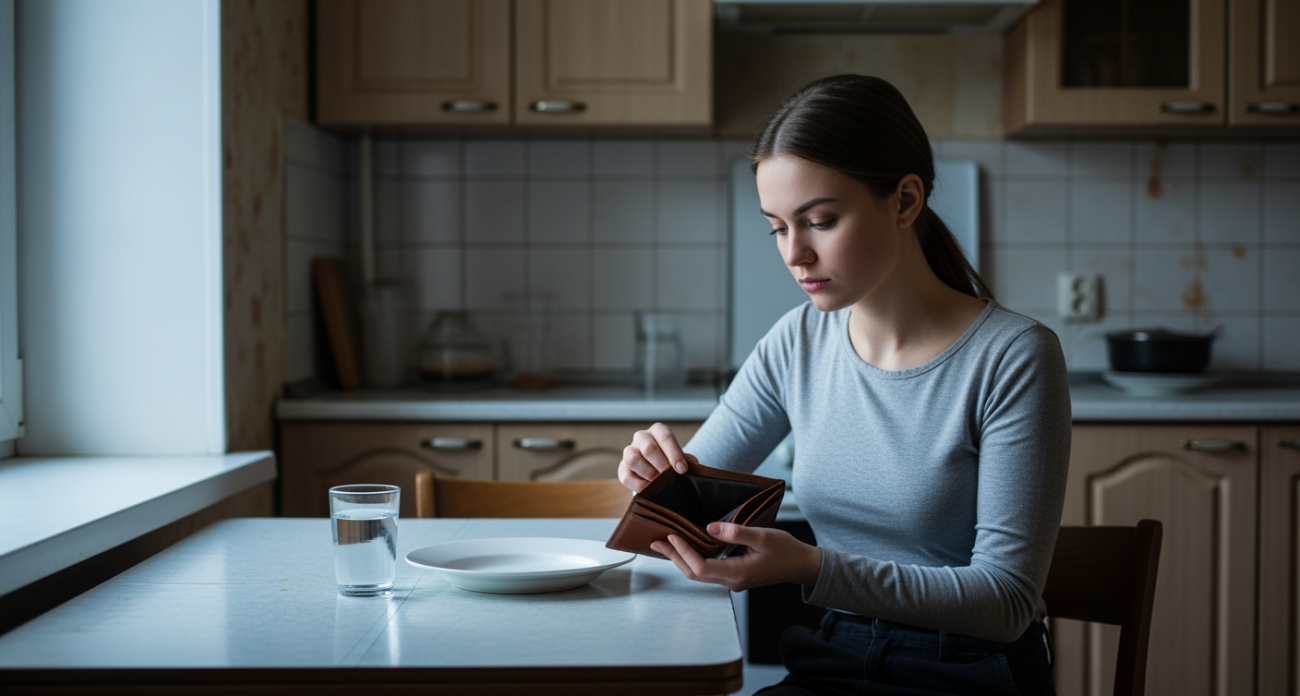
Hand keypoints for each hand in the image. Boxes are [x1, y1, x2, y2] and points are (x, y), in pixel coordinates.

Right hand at [618, 422, 698, 492]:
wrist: (658, 470)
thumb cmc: (672, 462)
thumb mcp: (681, 458)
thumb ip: (687, 461)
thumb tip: (691, 468)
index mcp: (658, 431)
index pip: (665, 437)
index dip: (674, 454)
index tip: (682, 469)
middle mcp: (642, 437)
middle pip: (649, 448)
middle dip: (662, 466)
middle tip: (671, 478)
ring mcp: (629, 452)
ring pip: (633, 460)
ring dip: (649, 474)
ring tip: (660, 483)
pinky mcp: (622, 469)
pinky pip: (627, 477)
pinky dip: (640, 485)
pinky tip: (651, 489)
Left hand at [650, 522, 821, 591]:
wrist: (802, 566)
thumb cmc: (786, 550)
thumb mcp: (762, 536)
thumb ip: (735, 532)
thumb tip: (709, 528)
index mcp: (737, 573)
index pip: (700, 566)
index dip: (683, 551)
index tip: (672, 534)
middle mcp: (731, 581)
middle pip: (694, 573)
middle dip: (673, 557)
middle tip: (656, 540)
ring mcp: (732, 581)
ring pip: (699, 574)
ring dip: (681, 559)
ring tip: (665, 544)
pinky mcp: (734, 575)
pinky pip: (707, 570)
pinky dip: (693, 559)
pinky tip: (687, 547)